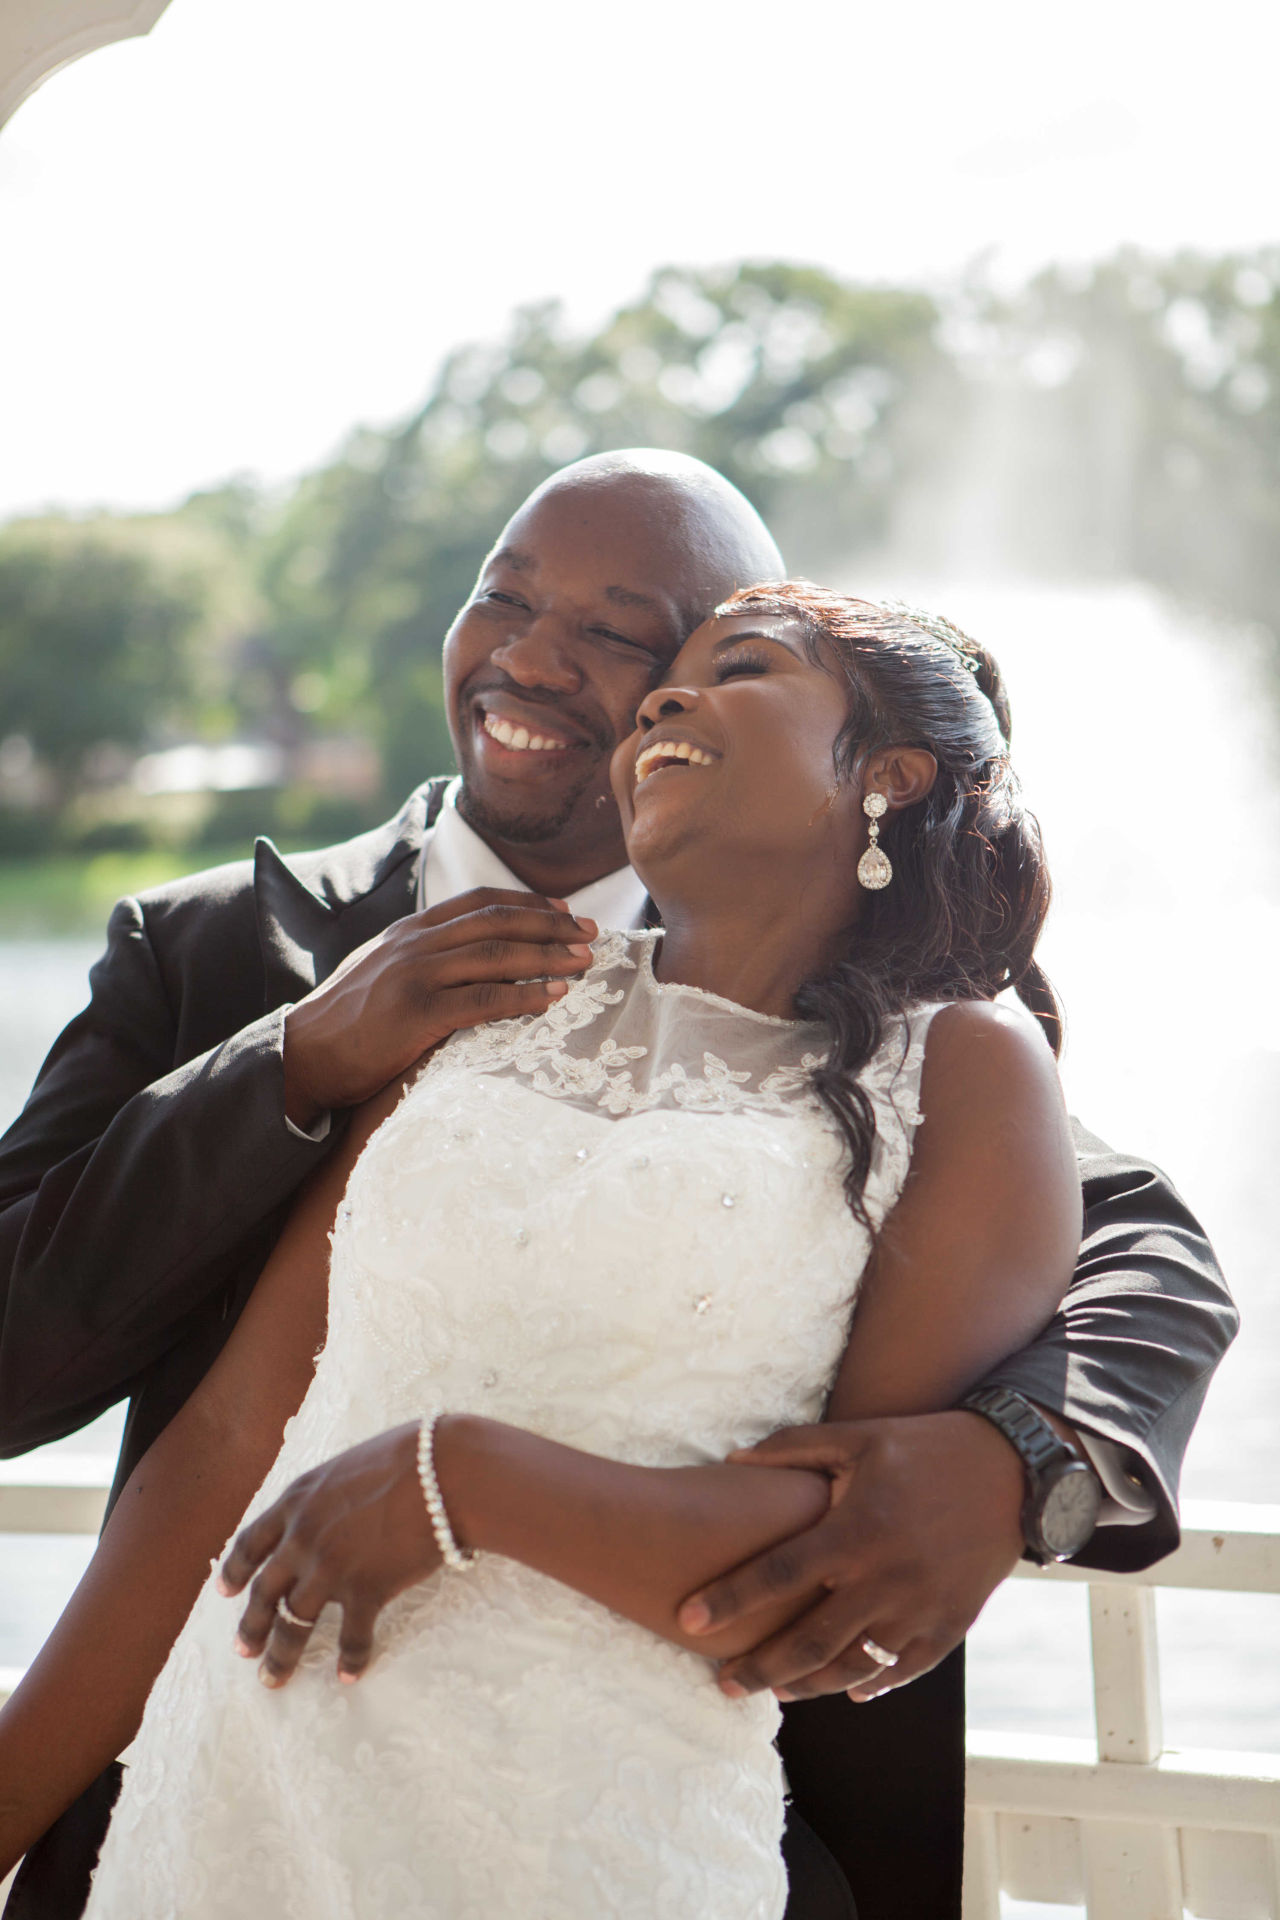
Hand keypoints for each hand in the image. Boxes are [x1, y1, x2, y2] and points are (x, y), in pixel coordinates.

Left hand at [217, 1423, 437, 1686]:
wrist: (444, 1472)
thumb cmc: (408, 1456)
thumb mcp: (348, 1465)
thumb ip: (327, 1495)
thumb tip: (330, 1509)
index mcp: (297, 1501)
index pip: (251, 1541)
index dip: (235, 1570)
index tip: (225, 1593)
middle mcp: (303, 1538)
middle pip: (265, 1592)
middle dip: (251, 1626)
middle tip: (243, 1652)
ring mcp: (331, 1567)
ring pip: (293, 1623)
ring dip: (281, 1656)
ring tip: (273, 1680)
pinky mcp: (366, 1591)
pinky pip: (351, 1636)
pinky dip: (350, 1659)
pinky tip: (348, 1676)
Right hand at [282, 888, 596, 1124]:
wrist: (300, 1056)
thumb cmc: (346, 1023)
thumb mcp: (382, 972)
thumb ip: (421, 958)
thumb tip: (466, 959)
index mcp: (409, 931)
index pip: (478, 902)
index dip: (527, 904)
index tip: (564, 912)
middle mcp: (414, 944)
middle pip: (496, 921)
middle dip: (550, 926)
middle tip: (591, 934)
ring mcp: (414, 976)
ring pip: (495, 954)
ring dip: (547, 956)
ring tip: (583, 962)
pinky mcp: (416, 1014)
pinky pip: (482, 999)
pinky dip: (523, 995)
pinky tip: (552, 997)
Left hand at [677, 1411, 1024, 1702]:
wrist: (1011, 1470)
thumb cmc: (923, 1448)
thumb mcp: (857, 1438)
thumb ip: (792, 1450)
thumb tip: (731, 1460)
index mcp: (853, 1530)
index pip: (776, 1574)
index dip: (728, 1598)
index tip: (687, 1618)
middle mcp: (883, 1578)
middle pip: (807, 1640)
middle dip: (759, 1668)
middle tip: (723, 1683)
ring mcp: (918, 1609)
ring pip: (850, 1666)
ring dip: (807, 1685)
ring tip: (775, 1692)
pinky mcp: (949, 1626)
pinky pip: (900, 1670)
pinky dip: (870, 1683)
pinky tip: (845, 1688)